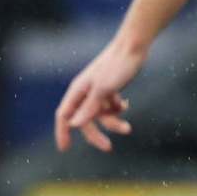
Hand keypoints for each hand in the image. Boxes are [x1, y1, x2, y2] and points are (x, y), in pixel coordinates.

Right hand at [55, 37, 143, 151]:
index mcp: (78, 90)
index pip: (64, 116)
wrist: (134, 46)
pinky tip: (125, 105)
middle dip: (95, 134)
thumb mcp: (104, 89)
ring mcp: (98, 90)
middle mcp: (85, 91)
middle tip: (108, 147)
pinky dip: (117, 109)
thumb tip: (74, 124)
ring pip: (101, 114)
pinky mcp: (110, 87)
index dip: (62, 132)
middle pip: (84, 120)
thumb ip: (89, 107)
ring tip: (128, 129)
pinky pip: (110, 106)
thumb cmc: (118, 65)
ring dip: (113, 122)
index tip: (64, 149)